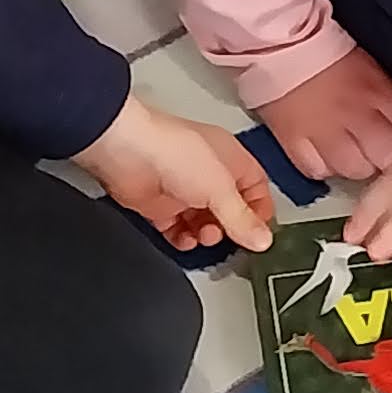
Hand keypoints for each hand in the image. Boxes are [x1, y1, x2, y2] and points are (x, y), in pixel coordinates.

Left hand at [81, 91, 274, 252]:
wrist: (127, 152)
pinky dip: (182, 238)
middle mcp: (207, 174)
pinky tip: (184, 239)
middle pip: (229, 209)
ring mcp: (183, 190)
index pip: (256, 188)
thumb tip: (264, 240)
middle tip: (228, 237)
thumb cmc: (175, 153)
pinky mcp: (159, 205)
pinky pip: (177, 229)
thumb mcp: (220, 188)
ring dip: (207, 235)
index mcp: (231, 160)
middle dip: (231, 228)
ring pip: (204, 222)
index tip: (259, 233)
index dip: (260, 211)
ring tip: (203, 236)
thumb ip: (242, 218)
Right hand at [262, 48, 391, 186]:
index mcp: (379, 92)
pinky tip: (327, 157)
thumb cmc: (335, 55)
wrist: (282, 42)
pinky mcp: (293, 141)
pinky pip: (318, 171)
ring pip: (355, 170)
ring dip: (360, 167)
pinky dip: (326, 169)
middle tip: (386, 156)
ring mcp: (323, 131)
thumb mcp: (379, 70)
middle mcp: (354, 115)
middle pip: (388, 158)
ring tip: (356, 155)